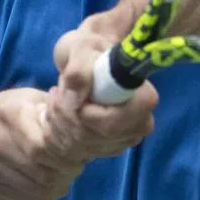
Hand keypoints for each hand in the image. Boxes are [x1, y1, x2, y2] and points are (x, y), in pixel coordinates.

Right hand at [0, 87, 85, 199]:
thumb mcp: (39, 99)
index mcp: (8, 113)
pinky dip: (47, 194)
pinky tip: (53, 183)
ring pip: (36, 187)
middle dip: (66, 171)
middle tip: (78, 166)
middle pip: (40, 170)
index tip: (81, 156)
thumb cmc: (21, 108)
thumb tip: (88, 127)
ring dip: (59, 184)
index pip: (42, 147)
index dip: (67, 156)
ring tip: (67, 174)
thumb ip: (61, 111)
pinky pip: (26, 197)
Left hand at [44, 12, 158, 158]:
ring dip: (60, 123)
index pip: (114, 124)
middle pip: (96, 138)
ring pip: (83, 146)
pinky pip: (78, 151)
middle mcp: (139, 124)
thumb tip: (73, 100)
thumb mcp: (82, 48)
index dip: (88, 115)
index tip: (73, 95)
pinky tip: (60, 112)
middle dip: (68, 117)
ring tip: (57, 98)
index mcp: (143, 98)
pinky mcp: (108, 147)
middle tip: (56, 92)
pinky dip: (61, 133)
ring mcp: (124, 138)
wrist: (90, 59)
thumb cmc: (90, 49)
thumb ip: (79, 69)